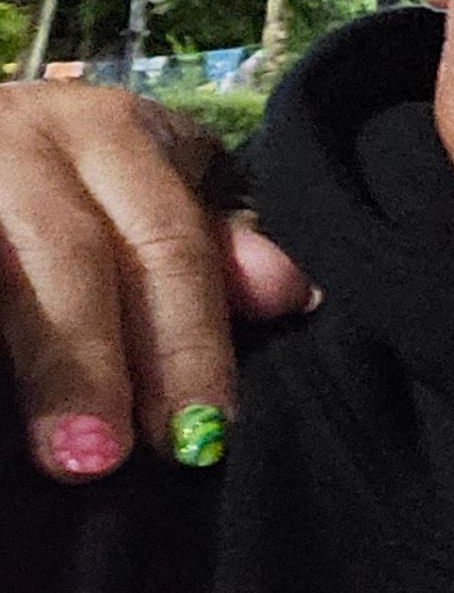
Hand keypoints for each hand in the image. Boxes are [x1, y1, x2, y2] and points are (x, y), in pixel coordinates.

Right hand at [0, 84, 314, 477]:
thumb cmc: (72, 187)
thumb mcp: (145, 196)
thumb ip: (208, 247)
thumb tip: (287, 293)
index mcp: (110, 130)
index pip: (166, 241)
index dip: (187, 341)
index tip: (202, 432)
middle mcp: (26, 134)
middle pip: (67, 253)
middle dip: (85, 363)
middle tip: (99, 462)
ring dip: (24, 362)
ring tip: (29, 458)